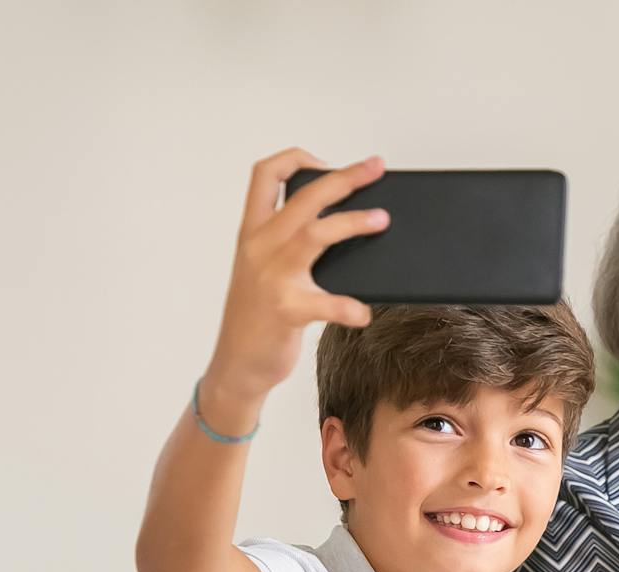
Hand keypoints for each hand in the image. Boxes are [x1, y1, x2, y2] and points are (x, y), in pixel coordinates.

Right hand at [206, 147, 390, 398]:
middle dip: (345, 177)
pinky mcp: (286, 310)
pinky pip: (326, 303)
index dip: (297, 159)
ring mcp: (271, 277)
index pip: (264, 174)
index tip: (325, 164)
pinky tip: (364, 313)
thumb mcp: (264, 269)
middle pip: (304, 196)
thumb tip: (343, 225)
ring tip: (381, 221)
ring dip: (354, 223)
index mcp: (252, 232)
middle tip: (375, 168)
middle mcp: (259, 247)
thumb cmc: (258, 316)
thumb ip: (290, 245)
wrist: (236, 364)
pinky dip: (350, 307)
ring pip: (316, 234)